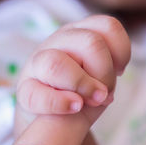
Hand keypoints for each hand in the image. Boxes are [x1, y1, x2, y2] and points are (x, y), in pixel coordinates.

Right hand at [15, 15, 130, 136]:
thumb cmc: (80, 92)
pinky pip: (37, 94)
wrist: (49, 117)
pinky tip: (74, 107)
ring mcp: (38, 63)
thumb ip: (105, 73)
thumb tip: (102, 91)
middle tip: (104, 94)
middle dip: (104, 73)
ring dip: (82, 85)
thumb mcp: (99, 77)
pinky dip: (59, 102)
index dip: (121, 50)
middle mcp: (59, 41)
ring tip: (92, 101)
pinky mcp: (24, 90)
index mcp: (80, 32)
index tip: (120, 71)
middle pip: (90, 43)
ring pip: (57, 64)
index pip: (108, 27)